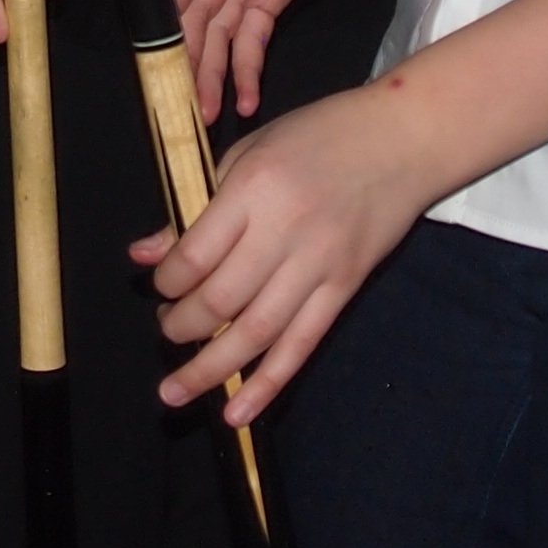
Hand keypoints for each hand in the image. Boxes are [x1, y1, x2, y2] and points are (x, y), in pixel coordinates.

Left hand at [134, 85, 430, 421]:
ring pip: (256, 334)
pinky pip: (301, 345)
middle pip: (219, 301)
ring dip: (209, 369)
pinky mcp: (345, 287)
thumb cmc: (319, 136)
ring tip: (175, 391)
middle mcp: (285, 231)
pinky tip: (238, 412)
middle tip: (168, 329)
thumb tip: (145, 256)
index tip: (161, 286)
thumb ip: (198, 208)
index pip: (193, 257)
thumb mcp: (248, 154)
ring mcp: (319, 264)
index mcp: (253, 188)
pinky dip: (267, 384)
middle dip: (181, 327)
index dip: (166, 283)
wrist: (402, 140)